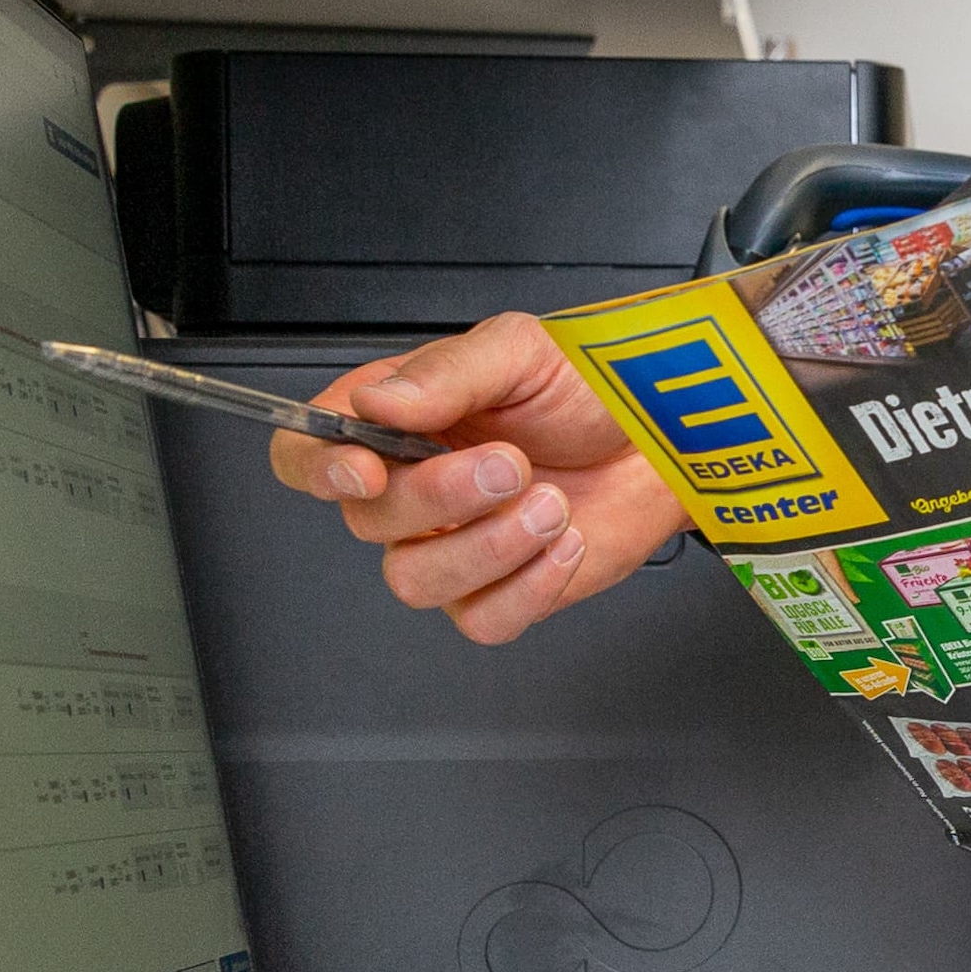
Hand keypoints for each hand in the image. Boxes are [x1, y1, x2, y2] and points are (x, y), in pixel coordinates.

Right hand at [262, 312, 687, 644]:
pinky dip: (528, 586)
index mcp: (393, 421)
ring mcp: (451, 546)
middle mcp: (411, 489)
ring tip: (551, 503)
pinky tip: (564, 542)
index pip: (304, 453)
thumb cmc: (590, 389)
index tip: (365, 468)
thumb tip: (377, 401)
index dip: (317, 468)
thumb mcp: (520, 350)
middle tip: (510, 464)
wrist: (665, 439)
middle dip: (441, 497)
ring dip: (490, 546)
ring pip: (416, 582)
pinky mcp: (500, 591)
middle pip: (369, 522)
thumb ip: (444, 375)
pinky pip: (481, 621)